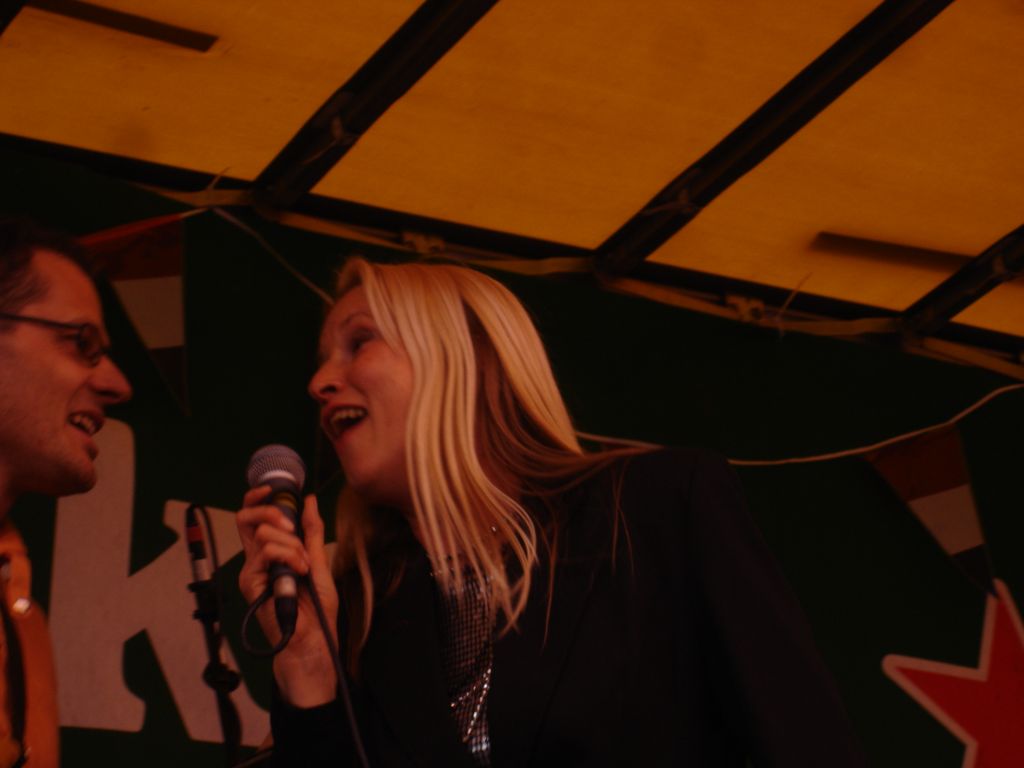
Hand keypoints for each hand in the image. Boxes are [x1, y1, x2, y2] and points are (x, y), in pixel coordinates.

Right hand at [237, 487, 339, 706]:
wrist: (313, 641)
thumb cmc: (316, 610)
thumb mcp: (319, 562)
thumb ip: (311, 532)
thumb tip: (309, 500)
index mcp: (271, 553)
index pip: (254, 517)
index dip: (258, 498)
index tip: (273, 489)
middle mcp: (257, 559)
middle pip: (247, 517)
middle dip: (273, 511)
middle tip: (293, 527)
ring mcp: (253, 570)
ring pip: (263, 532)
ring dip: (292, 544)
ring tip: (305, 566)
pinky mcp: (251, 582)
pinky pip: (267, 552)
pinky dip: (289, 555)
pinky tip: (300, 572)